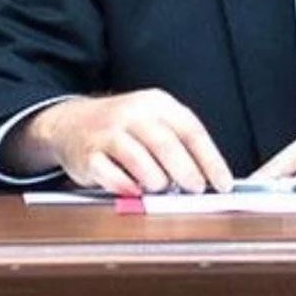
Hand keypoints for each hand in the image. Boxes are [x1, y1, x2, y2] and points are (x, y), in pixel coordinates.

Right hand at [6, 89, 233, 195]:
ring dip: (156, 180)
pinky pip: (111, 175)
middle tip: (196, 190)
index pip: (191, 130)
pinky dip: (127, 187)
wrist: (72, 122)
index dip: (210, 159)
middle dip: (186, 171)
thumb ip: (178, 145)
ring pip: (140, 160)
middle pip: (166, 144)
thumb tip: (207, 179)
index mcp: (156, 103)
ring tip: (162, 188)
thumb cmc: (124, 128)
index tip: (223, 183)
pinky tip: (135, 191)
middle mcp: (132, 113)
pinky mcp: (88, 154)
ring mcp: (108, 133)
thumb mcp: (154, 123)